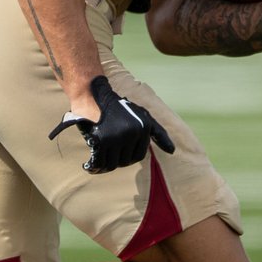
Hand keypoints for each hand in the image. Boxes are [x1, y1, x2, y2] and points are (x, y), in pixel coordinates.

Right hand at [48, 75, 174, 173]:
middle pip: (125, 161)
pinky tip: (89, 166)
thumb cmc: (119, 108)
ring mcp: (116, 137)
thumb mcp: (143, 116)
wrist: (94, 95)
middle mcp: (132, 133)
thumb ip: (159, 133)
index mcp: (144, 127)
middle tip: (106, 153)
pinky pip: (99, 162)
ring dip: (104, 165)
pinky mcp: (101, 140)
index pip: (139, 156)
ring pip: (112, 164)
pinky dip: (93, 167)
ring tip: (98, 160)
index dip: (128, 155)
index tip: (118, 149)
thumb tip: (172, 151)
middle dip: (116, 159)